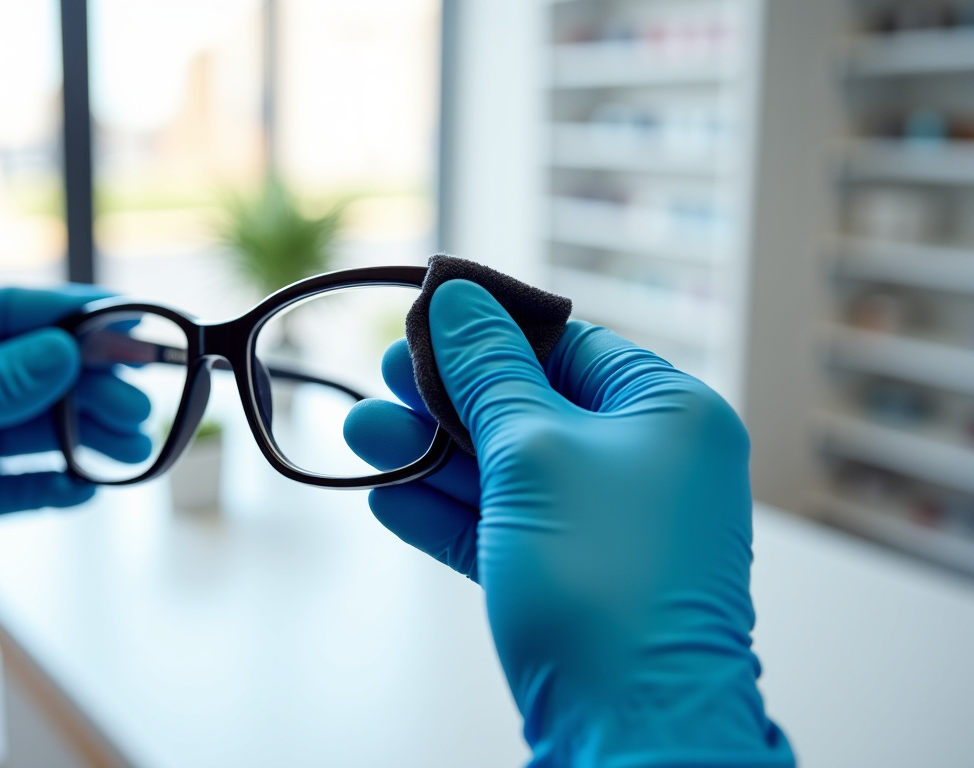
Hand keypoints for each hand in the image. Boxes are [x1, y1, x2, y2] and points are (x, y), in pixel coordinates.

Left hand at [0, 286, 150, 672]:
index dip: (78, 320)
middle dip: (93, 383)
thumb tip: (68, 353)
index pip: (13, 312)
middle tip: (140, 405)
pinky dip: (59, 483)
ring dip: (86, 434)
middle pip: (38, 368)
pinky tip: (89, 488)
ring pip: (40, 425)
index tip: (136, 329)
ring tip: (131, 449)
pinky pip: (25, 479)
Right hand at [343, 280, 792, 764]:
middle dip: (445, 398)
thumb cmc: (604, 582)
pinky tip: (389, 499)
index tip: (419, 320)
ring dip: (431, 456)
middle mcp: (650, 465)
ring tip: (360, 434)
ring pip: (508, 472)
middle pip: (529, 406)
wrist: (630, 731)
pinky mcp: (576, 580)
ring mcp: (612, 527)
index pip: (569, 344)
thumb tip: (458, 298)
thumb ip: (488, 372)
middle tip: (377, 378)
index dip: (488, 330)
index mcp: (670, 413)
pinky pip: (506, 529)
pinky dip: (450, 515)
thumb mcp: (533, 453)